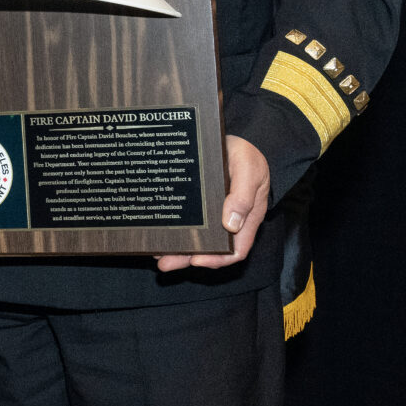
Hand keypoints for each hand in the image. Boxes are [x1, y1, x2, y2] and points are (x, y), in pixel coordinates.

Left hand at [156, 134, 270, 271]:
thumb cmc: (248, 157)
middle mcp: (229, 222)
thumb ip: (243, 196)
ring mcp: (213, 215)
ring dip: (177, 250)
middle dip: (187, 259)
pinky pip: (188, 223)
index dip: (217, 259)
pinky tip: (158, 233)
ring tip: (156, 254)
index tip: (197, 260)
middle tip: (165, 263)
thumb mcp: (249, 170)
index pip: (235, 250)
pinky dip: (175, 231)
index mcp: (247, 219)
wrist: (235, 141)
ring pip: (196, 240)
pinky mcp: (200, 207)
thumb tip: (231, 224)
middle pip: (210, 250)